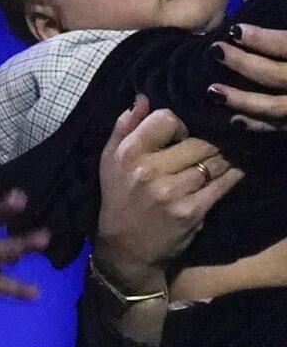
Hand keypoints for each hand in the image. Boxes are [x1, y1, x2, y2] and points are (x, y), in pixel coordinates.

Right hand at [94, 95, 240, 287]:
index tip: (180, 136)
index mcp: (128, 154)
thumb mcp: (110, 161)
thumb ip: (124, 127)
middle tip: (213, 145)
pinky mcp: (192, 211)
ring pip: (214, 161)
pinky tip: (235, 170)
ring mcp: (172, 192)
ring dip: (224, 157)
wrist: (126, 248)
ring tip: (227, 156)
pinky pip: (223, 184)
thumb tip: (142, 98)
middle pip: (198, 140)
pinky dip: (233, 174)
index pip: (166, 118)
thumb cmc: (119, 199)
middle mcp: (148, 171)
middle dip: (208, 142)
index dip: (179, 125)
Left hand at [210, 22, 286, 130]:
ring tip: (213, 91)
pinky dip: (260, 124)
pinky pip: (284, 126)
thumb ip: (284, 9)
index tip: (236, 30)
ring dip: (244, 101)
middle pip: (279, 75)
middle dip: (245, 65)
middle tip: (215, 51)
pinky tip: (235, 120)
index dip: (263, 39)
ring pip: (278, 107)